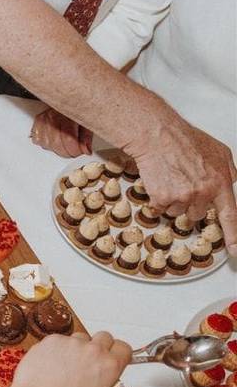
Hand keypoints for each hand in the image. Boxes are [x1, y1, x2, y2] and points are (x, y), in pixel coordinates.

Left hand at [7, 332, 131, 386]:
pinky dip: (55, 349)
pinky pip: (58, 340)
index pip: (123, 348)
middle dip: (98, 346)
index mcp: (109, 366)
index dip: (117, 352)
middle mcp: (93, 350)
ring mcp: (72, 343)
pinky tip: (49, 365)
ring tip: (63, 367)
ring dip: (75, 348)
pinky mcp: (52, 340)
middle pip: (104, 337)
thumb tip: (101, 373)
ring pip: (79, 338)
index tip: (113, 354)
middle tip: (88, 360)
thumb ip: (103, 379)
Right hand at [30, 107, 92, 157]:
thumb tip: (86, 150)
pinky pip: (41, 143)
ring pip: (49, 146)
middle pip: (57, 144)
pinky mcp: (35, 127)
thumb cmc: (75, 108)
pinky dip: (50, 146)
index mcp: (64, 114)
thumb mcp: (86, 120)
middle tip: (76, 151)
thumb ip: (86, 136)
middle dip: (69, 152)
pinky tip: (56, 141)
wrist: (64, 98)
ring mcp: (41, 122)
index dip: (76, 150)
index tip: (82, 151)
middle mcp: (50, 117)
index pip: (68, 140)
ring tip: (67, 146)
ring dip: (59, 150)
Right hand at [127, 115, 236, 253]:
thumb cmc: (185, 140)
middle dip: (190, 204)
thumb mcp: (219, 152)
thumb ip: (227, 173)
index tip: (236, 250)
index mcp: (221, 181)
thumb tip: (230, 185)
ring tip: (170, 179)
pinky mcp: (163, 198)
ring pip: (177, 212)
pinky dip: (157, 198)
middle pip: (197, 214)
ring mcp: (183, 197)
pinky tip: (159, 182)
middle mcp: (204, 192)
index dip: (234, 236)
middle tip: (183, 185)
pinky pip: (160, 208)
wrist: (158, 136)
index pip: (231, 215)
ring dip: (172, 200)